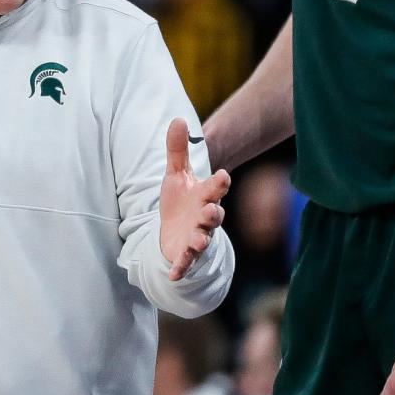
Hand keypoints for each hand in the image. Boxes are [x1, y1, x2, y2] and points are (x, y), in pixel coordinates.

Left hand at [159, 118, 230, 280]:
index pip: (215, 188)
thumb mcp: (177, 174)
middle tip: (212, 211)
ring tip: (198, 241)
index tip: (222, 176)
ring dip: (200, 240)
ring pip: (202, 238)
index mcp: (205, 196)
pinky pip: (185, 262)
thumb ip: (177, 150)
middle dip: (213, 214)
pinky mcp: (185, 253)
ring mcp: (197, 236)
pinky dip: (180, 268)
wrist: (177, 229)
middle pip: (214, 215)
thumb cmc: (181, 200)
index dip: (219, 183)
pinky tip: (173, 275)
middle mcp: (205, 217)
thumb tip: (178, 119)